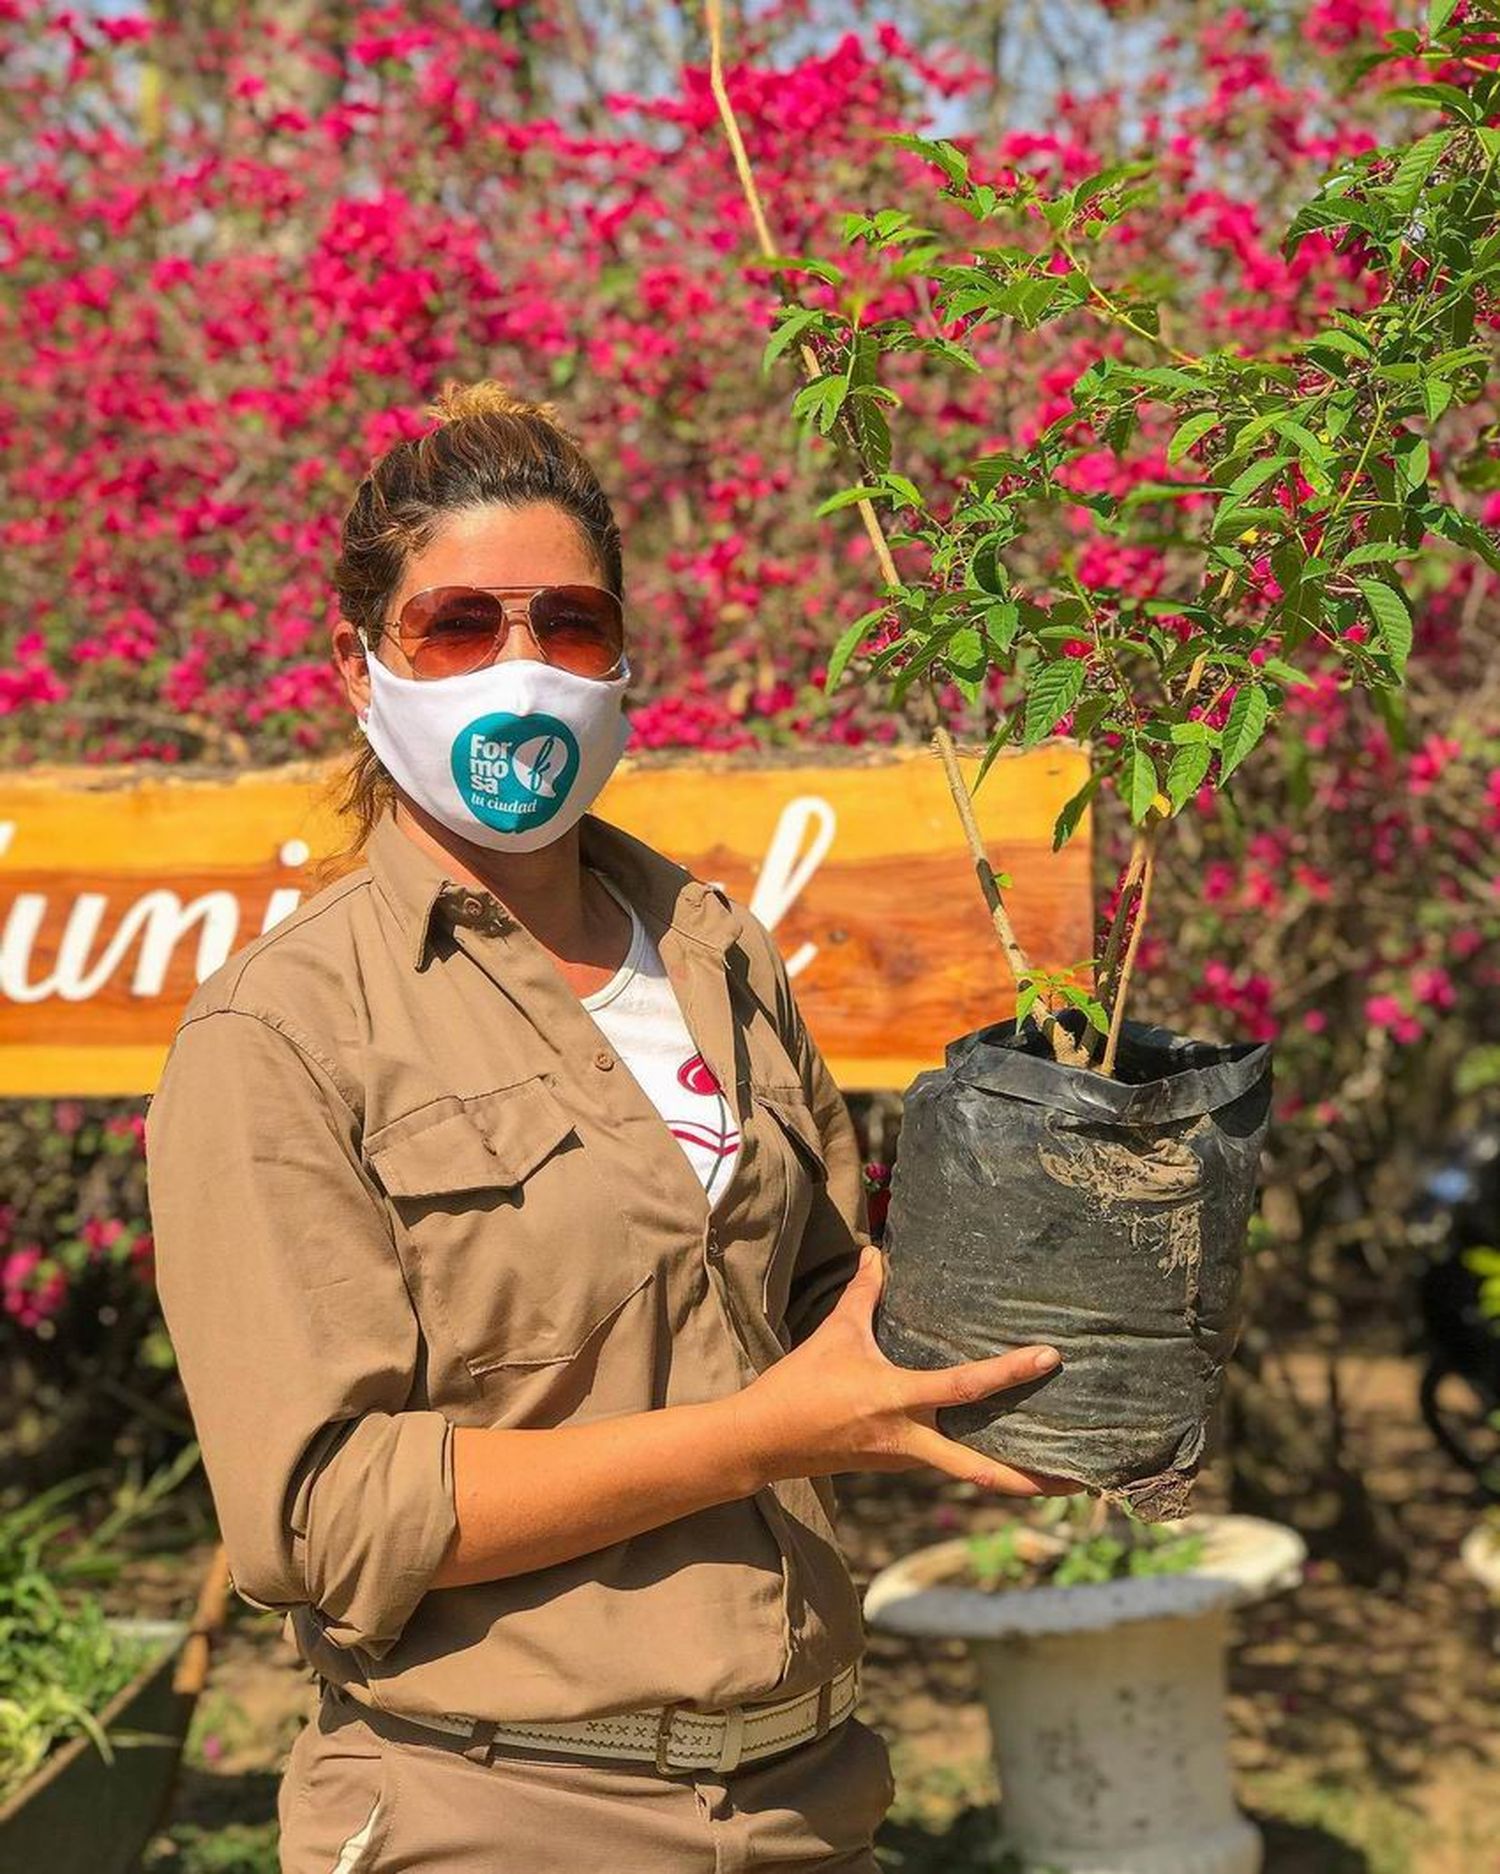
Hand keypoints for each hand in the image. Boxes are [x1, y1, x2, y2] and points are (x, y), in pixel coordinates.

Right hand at [732, 1244, 1082, 1495]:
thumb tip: (877, 1250)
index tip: (1049, 1358)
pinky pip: (948, 1464)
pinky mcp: (899, 1464)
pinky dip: (980, 1463)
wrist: (764, 1442)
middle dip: (1031, 1479)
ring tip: (1059, 1473)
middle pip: (980, 1471)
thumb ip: (863, 1293)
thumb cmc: (800, 1385)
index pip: (966, 1386)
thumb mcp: (834, 1333)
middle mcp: (909, 1438)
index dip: (1010, 1372)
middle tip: (1080, 1480)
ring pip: (968, 1472)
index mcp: (897, 1400)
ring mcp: (905, 1458)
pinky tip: (1001, 1452)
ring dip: (1011, 1476)